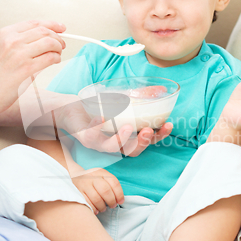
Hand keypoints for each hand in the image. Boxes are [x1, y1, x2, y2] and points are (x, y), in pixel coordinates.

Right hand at [0, 20, 65, 114]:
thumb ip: (17, 42)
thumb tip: (43, 38)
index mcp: (4, 33)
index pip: (34, 23)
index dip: (51, 24)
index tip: (61, 28)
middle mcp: (12, 41)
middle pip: (44, 31)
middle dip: (57, 37)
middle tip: (62, 44)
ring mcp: (19, 54)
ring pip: (50, 42)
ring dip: (58, 48)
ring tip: (57, 54)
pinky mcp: (26, 69)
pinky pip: (50, 58)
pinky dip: (56, 58)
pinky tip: (54, 61)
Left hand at [57, 101, 173, 156]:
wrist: (71, 108)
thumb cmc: (98, 107)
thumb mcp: (123, 99)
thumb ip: (143, 95)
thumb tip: (162, 89)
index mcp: (126, 136)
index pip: (147, 141)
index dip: (159, 136)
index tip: (168, 125)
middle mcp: (114, 142)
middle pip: (132, 150)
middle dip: (143, 142)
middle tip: (148, 131)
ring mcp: (99, 142)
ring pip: (113, 148)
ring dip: (122, 139)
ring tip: (128, 128)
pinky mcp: (85, 137)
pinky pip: (91, 136)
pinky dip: (97, 127)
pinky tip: (102, 116)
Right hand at [72, 168, 123, 213]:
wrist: (74, 176)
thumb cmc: (93, 180)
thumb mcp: (102, 178)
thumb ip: (111, 186)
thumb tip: (119, 200)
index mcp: (101, 172)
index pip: (114, 182)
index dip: (119, 194)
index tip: (120, 201)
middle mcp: (92, 176)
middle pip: (105, 190)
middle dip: (111, 201)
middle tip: (112, 205)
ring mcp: (83, 184)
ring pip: (96, 198)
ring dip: (102, 206)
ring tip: (103, 208)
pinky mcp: (77, 192)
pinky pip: (87, 203)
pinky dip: (93, 208)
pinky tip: (96, 210)